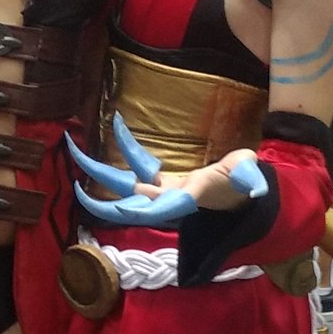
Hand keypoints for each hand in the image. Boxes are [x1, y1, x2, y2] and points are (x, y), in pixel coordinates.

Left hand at [67, 112, 269, 227]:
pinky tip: (118, 122)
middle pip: (127, 200)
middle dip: (102, 193)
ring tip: (74, 145)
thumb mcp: (250, 178)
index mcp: (186, 201)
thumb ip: (251, 180)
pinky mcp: (160, 182)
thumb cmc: (245, 186)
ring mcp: (161, 192)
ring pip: (124, 183)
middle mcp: (167, 201)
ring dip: (100, 168)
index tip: (118, 207)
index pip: (159, 210)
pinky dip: (127, 146)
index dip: (139, 210)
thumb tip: (258, 187)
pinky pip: (137, 164)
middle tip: (75, 180)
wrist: (240, 195)